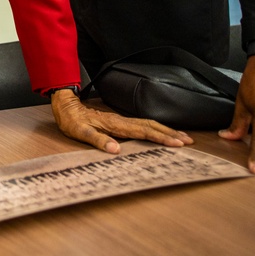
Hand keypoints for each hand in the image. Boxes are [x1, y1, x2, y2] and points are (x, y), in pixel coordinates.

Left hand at [50, 89, 193, 152]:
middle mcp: (121, 121)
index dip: (161, 138)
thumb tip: (115, 150)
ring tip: (182, 137)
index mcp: (115, 125)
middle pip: (151, 126)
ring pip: (148, 124)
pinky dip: (155, 129)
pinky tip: (160, 133)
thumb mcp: (80, 132)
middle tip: (189, 141)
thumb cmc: (72, 120)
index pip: (143, 132)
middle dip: (170, 133)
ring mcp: (121, 121)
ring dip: (166, 130)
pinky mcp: (118, 122)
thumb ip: (97, 140)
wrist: (65, 106)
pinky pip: (141, 125)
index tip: (177, 143)